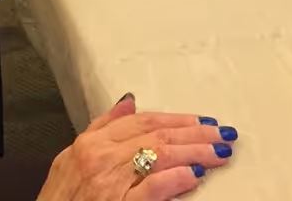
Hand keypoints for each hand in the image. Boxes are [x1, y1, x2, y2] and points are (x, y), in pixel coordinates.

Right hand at [36, 96, 233, 199]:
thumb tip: (129, 103)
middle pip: (156, 135)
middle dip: (193, 132)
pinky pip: (151, 188)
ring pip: (159, 156)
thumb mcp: (70, 159)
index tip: (201, 120)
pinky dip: (174, 180)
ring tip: (218, 152)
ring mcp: (109, 184)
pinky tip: (194, 175)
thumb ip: (101, 128)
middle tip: (221, 132)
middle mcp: (100, 159)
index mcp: (90, 144)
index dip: (176, 119)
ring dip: (194, 153)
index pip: (142, 121)